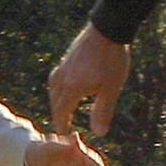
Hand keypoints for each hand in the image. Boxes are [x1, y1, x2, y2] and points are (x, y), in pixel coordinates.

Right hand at [48, 22, 130, 136]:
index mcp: (72, 88)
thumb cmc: (112, 59)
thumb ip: (103, 111)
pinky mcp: (68, 57)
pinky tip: (66, 85)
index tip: (64, 137)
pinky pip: (57, 77)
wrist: (108, 28)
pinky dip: (58, 87)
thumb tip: (99, 134)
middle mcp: (63, 78)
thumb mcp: (111, 88)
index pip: (61, 113)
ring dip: (56, 101)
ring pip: (53, 88)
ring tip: (61, 108)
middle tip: (62, 127)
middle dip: (57, 116)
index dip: (62, 126)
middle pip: (54, 102)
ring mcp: (64, 66)